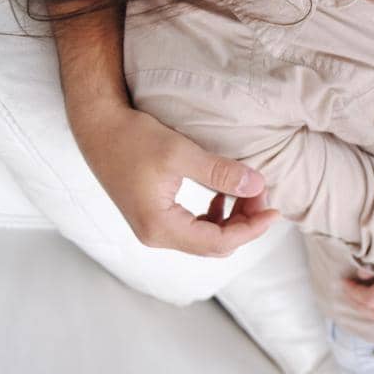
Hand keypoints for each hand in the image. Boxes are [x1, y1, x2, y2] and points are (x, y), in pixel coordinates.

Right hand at [76, 107, 279, 255]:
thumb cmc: (133, 138)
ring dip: (232, 218)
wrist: (98, 129)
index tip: (274, 209)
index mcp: (160, 227)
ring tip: (247, 190)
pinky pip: (194, 227)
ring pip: (206, 237)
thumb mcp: (181, 153)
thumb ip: (220, 173)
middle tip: (262, 193)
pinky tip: (223, 194)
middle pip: (214, 244)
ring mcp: (153, 228)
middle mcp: (156, 235)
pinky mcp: (154, 216)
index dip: (252, 229)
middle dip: (245, 223)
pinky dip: (215, 214)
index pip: (218, 243)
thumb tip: (258, 185)